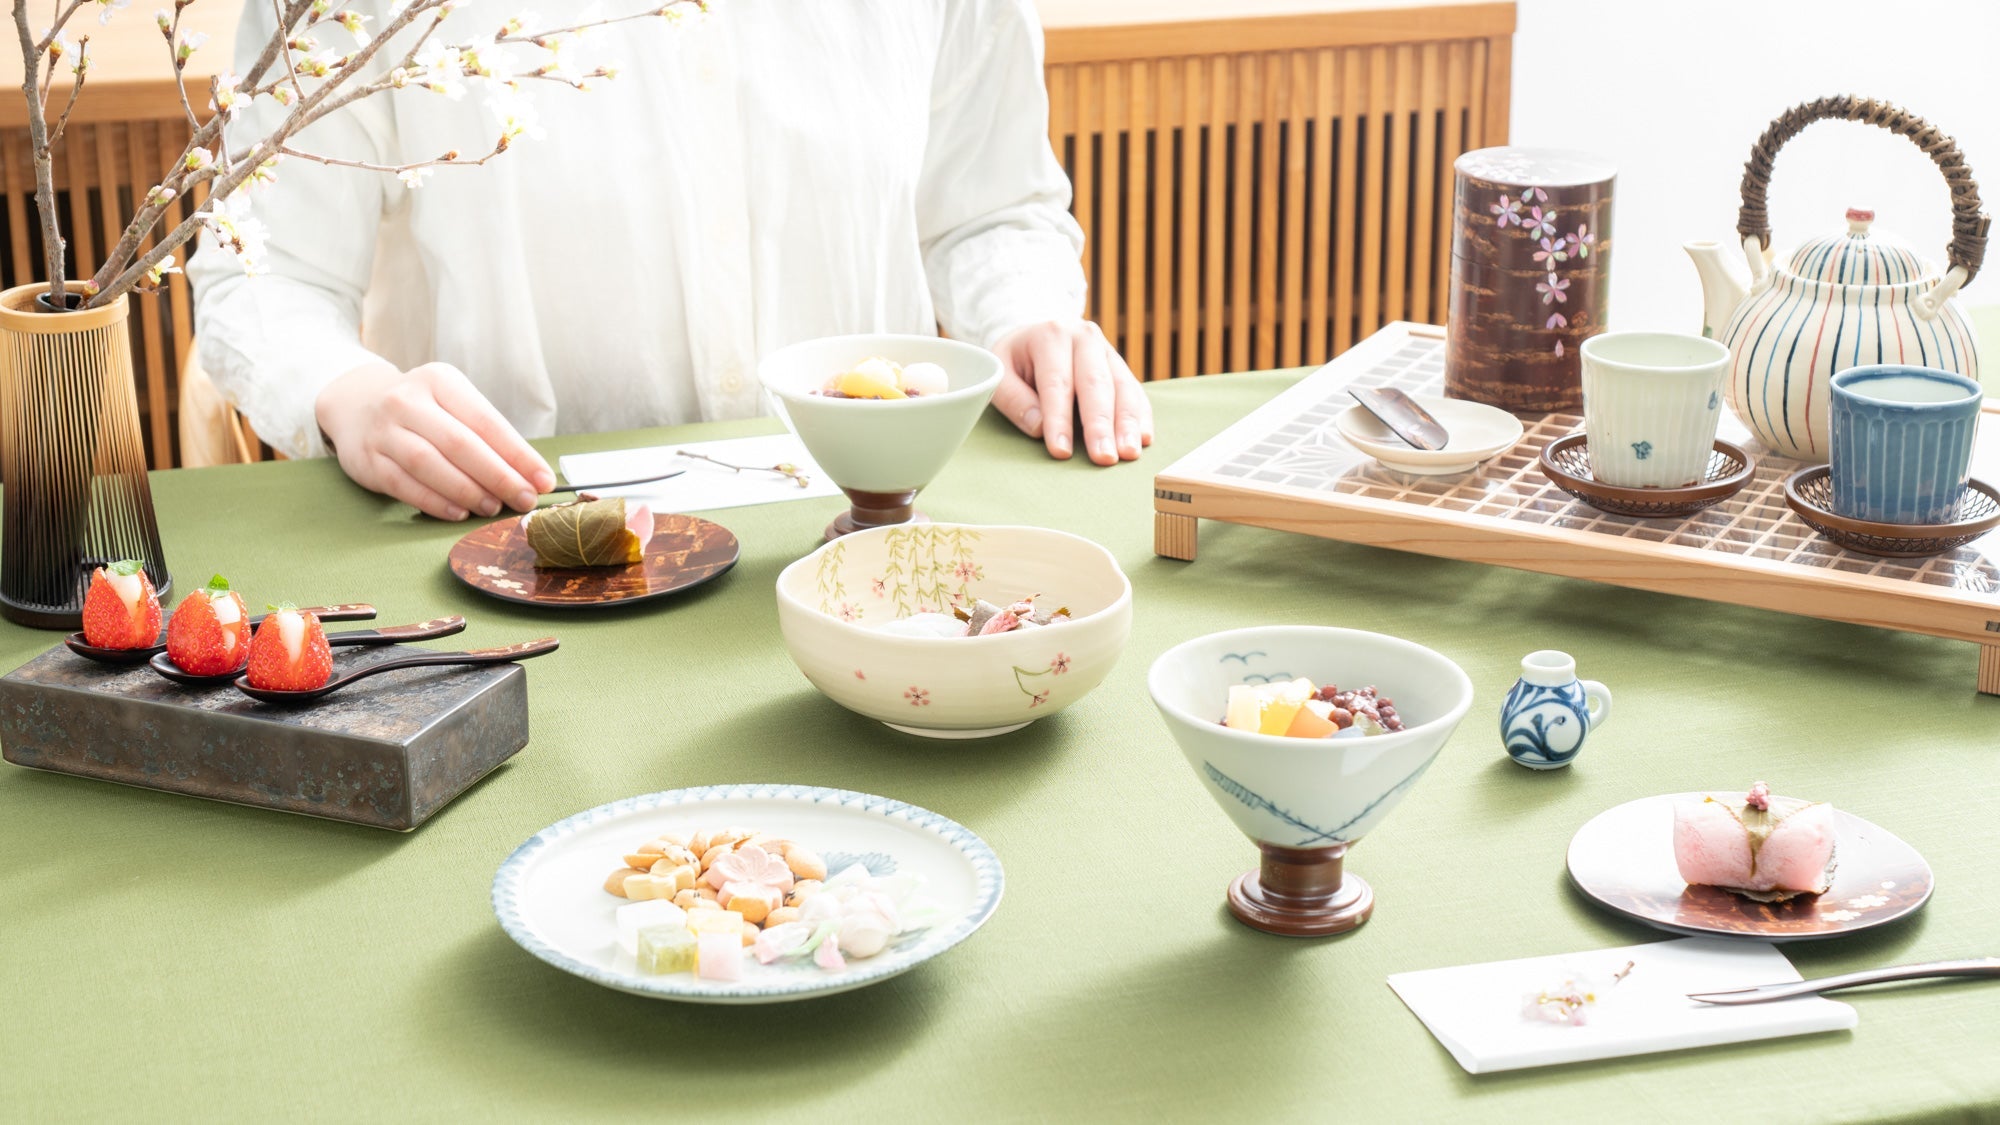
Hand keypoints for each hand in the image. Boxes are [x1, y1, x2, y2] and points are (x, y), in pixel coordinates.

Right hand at [315, 361, 554, 520]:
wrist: (357, 407)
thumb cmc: (423, 412)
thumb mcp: (453, 406)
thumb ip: (488, 436)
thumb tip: (533, 475)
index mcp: (439, 381)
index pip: (486, 421)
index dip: (519, 454)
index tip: (544, 480)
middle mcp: (407, 400)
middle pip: (461, 443)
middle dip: (499, 476)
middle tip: (524, 499)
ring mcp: (384, 430)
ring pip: (429, 464)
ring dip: (467, 490)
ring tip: (493, 507)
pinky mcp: (367, 459)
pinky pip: (405, 484)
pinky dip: (435, 501)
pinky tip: (459, 512)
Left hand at [989, 319, 1153, 464]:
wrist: (1035, 333)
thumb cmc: (1015, 360)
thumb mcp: (999, 372)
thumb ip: (1013, 399)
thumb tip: (1040, 427)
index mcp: (1050, 336)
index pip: (1057, 383)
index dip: (1059, 419)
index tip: (1061, 452)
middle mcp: (1084, 338)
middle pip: (1096, 384)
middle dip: (1101, 425)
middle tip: (1105, 458)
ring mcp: (1106, 351)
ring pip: (1122, 387)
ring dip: (1128, 423)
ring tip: (1129, 454)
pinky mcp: (1120, 366)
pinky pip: (1135, 391)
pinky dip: (1141, 416)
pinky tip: (1144, 438)